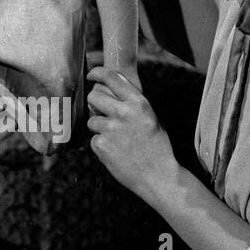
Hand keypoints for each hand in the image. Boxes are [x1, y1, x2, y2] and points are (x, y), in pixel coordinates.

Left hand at [86, 66, 174, 198]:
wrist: (158, 176)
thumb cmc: (157, 148)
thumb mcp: (151, 118)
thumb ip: (133, 104)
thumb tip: (111, 93)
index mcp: (138, 103)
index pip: (112, 77)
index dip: (98, 73)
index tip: (92, 74)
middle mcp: (124, 112)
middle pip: (94, 96)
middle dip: (95, 104)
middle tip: (102, 113)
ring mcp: (111, 129)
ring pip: (92, 120)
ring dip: (99, 128)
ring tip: (116, 140)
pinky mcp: (102, 144)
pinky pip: (93, 139)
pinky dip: (101, 146)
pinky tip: (116, 152)